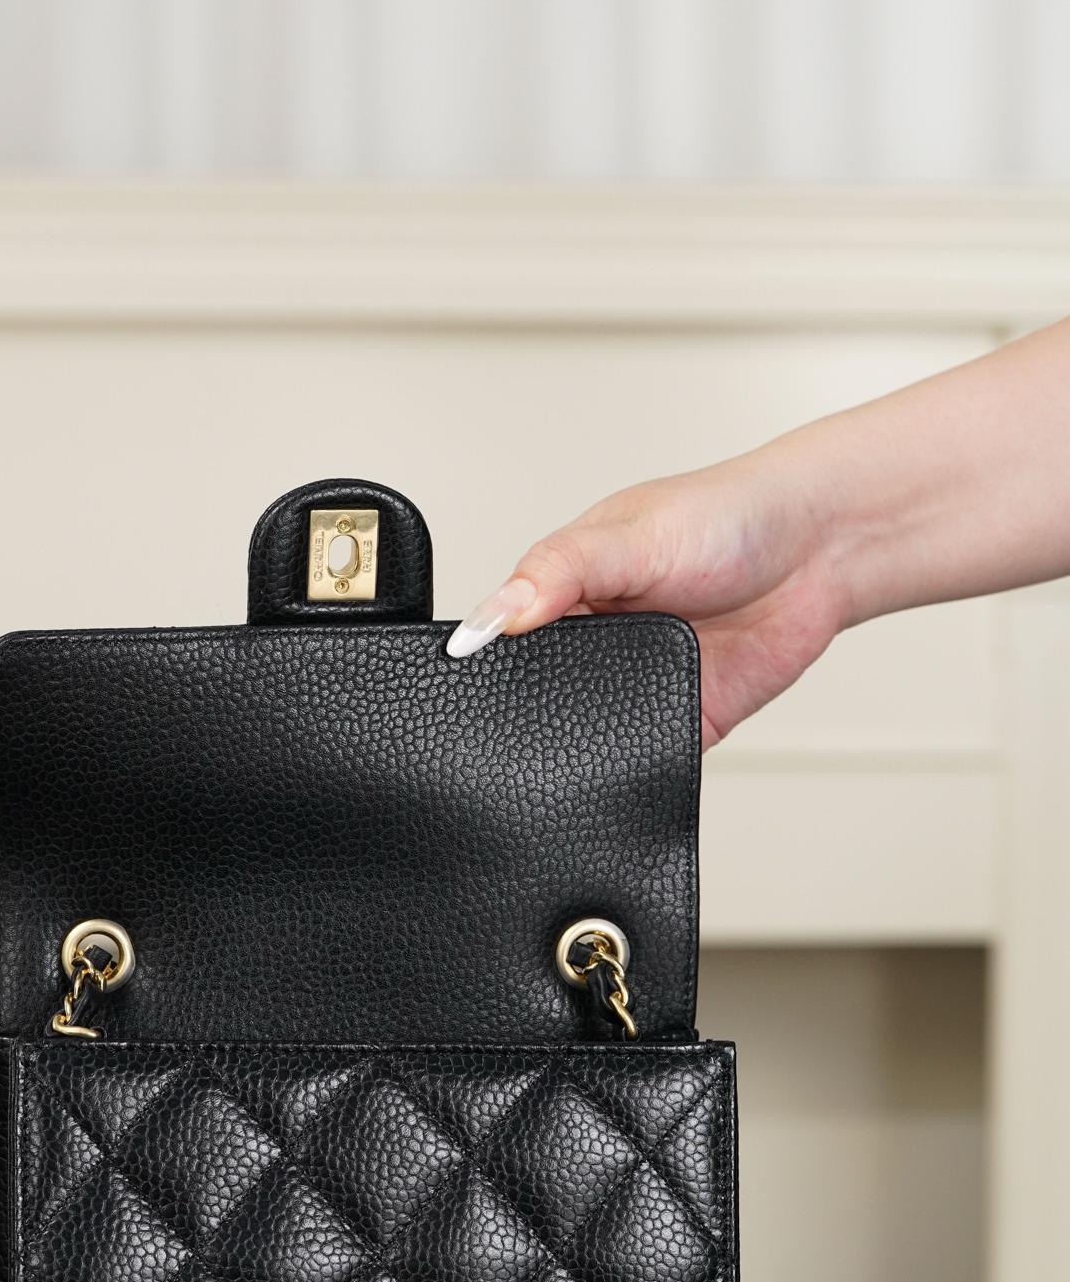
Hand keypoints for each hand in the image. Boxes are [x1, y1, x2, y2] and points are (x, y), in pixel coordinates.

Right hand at [446, 455, 851, 747]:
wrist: (822, 548)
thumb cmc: (727, 516)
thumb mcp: (628, 533)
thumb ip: (557, 571)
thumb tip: (493, 616)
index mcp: (566, 589)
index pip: (504, 634)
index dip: (481, 659)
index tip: (459, 681)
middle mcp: (597, 639)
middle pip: (539, 693)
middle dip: (526, 712)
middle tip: (509, 726)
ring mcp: (637, 684)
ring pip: (587, 734)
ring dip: (578, 743)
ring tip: (562, 747)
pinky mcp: (683, 719)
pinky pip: (646, 756)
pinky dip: (633, 765)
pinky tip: (620, 761)